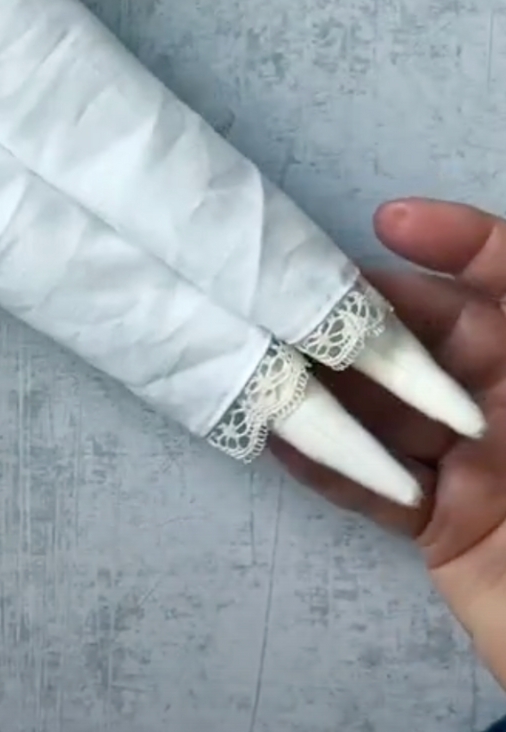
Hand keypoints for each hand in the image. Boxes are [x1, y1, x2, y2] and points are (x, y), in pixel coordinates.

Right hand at [271, 198, 505, 683]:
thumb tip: (422, 229)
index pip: (502, 279)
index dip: (454, 240)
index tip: (387, 223)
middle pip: (427, 339)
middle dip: (366, 319)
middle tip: (296, 303)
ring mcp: (476, 464)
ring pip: (389, 410)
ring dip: (330, 389)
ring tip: (267, 361)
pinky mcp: (445, 527)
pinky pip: (376, 487)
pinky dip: (329, 466)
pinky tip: (281, 436)